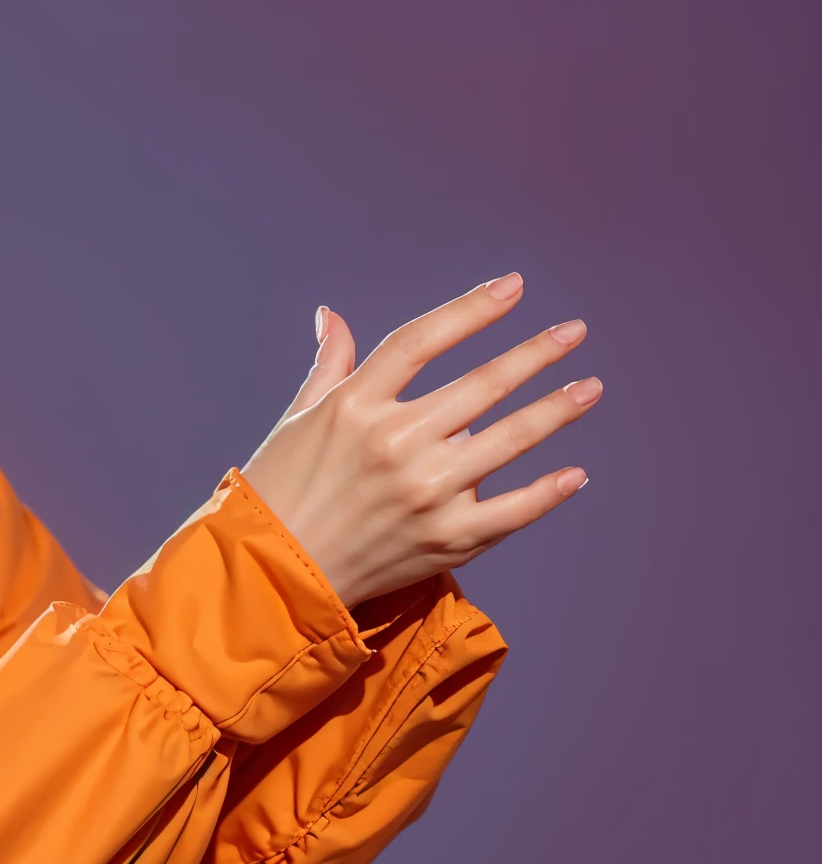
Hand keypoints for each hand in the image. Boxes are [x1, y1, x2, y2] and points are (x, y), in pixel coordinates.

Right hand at [241, 273, 598, 607]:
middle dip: (535, 353)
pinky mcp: (445, 539)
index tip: (513, 287)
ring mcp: (425, 493)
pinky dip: (547, 492)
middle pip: (482, 385)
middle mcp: (394, 444)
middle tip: (573, 333)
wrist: (275, 575)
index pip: (423, 340)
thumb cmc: (280, 490)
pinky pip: (512, 511)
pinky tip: (575, 473)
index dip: (472, 309)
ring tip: (589, 387)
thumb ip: (330, 365)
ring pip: (508, 440)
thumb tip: (333, 315)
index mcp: (354, 407)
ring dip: (555, 410)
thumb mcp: (297, 419)